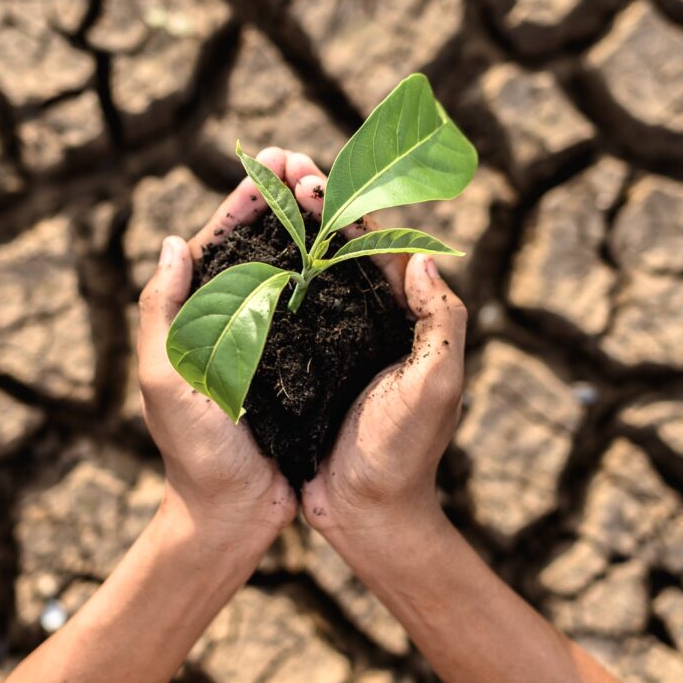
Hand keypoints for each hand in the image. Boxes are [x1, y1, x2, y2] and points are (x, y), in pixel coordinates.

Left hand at [137, 149, 298, 546]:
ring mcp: (270, 340)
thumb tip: (172, 243)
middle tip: (310, 163)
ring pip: (291, 269)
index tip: (272, 162)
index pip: (218, 242)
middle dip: (282, 200)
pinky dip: (333, 274)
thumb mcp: (165, 379)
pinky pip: (319, 308)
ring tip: (335, 191)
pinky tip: (355, 250)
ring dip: (310, 228)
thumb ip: (161, 312)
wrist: (234, 513)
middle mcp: (233, 320)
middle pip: (259, 246)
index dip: (245, 199)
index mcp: (196, 317)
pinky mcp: (303, 362)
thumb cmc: (194, 452)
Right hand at [277, 152, 467, 546]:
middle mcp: (369, 322)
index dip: (345, 206)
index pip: (376, 245)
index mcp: (403, 318)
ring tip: (257, 195)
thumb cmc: (404, 454)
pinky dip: (266, 280)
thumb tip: (426, 257)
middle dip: (310, 204)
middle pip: (339, 248)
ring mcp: (334, 343)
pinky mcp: (304, 367)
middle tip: (277, 167)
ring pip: (308, 273)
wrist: (367, 515)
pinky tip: (238, 259)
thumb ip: (443, 322)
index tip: (310, 175)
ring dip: (286, 232)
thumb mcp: (436, 386)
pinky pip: (284, 313)